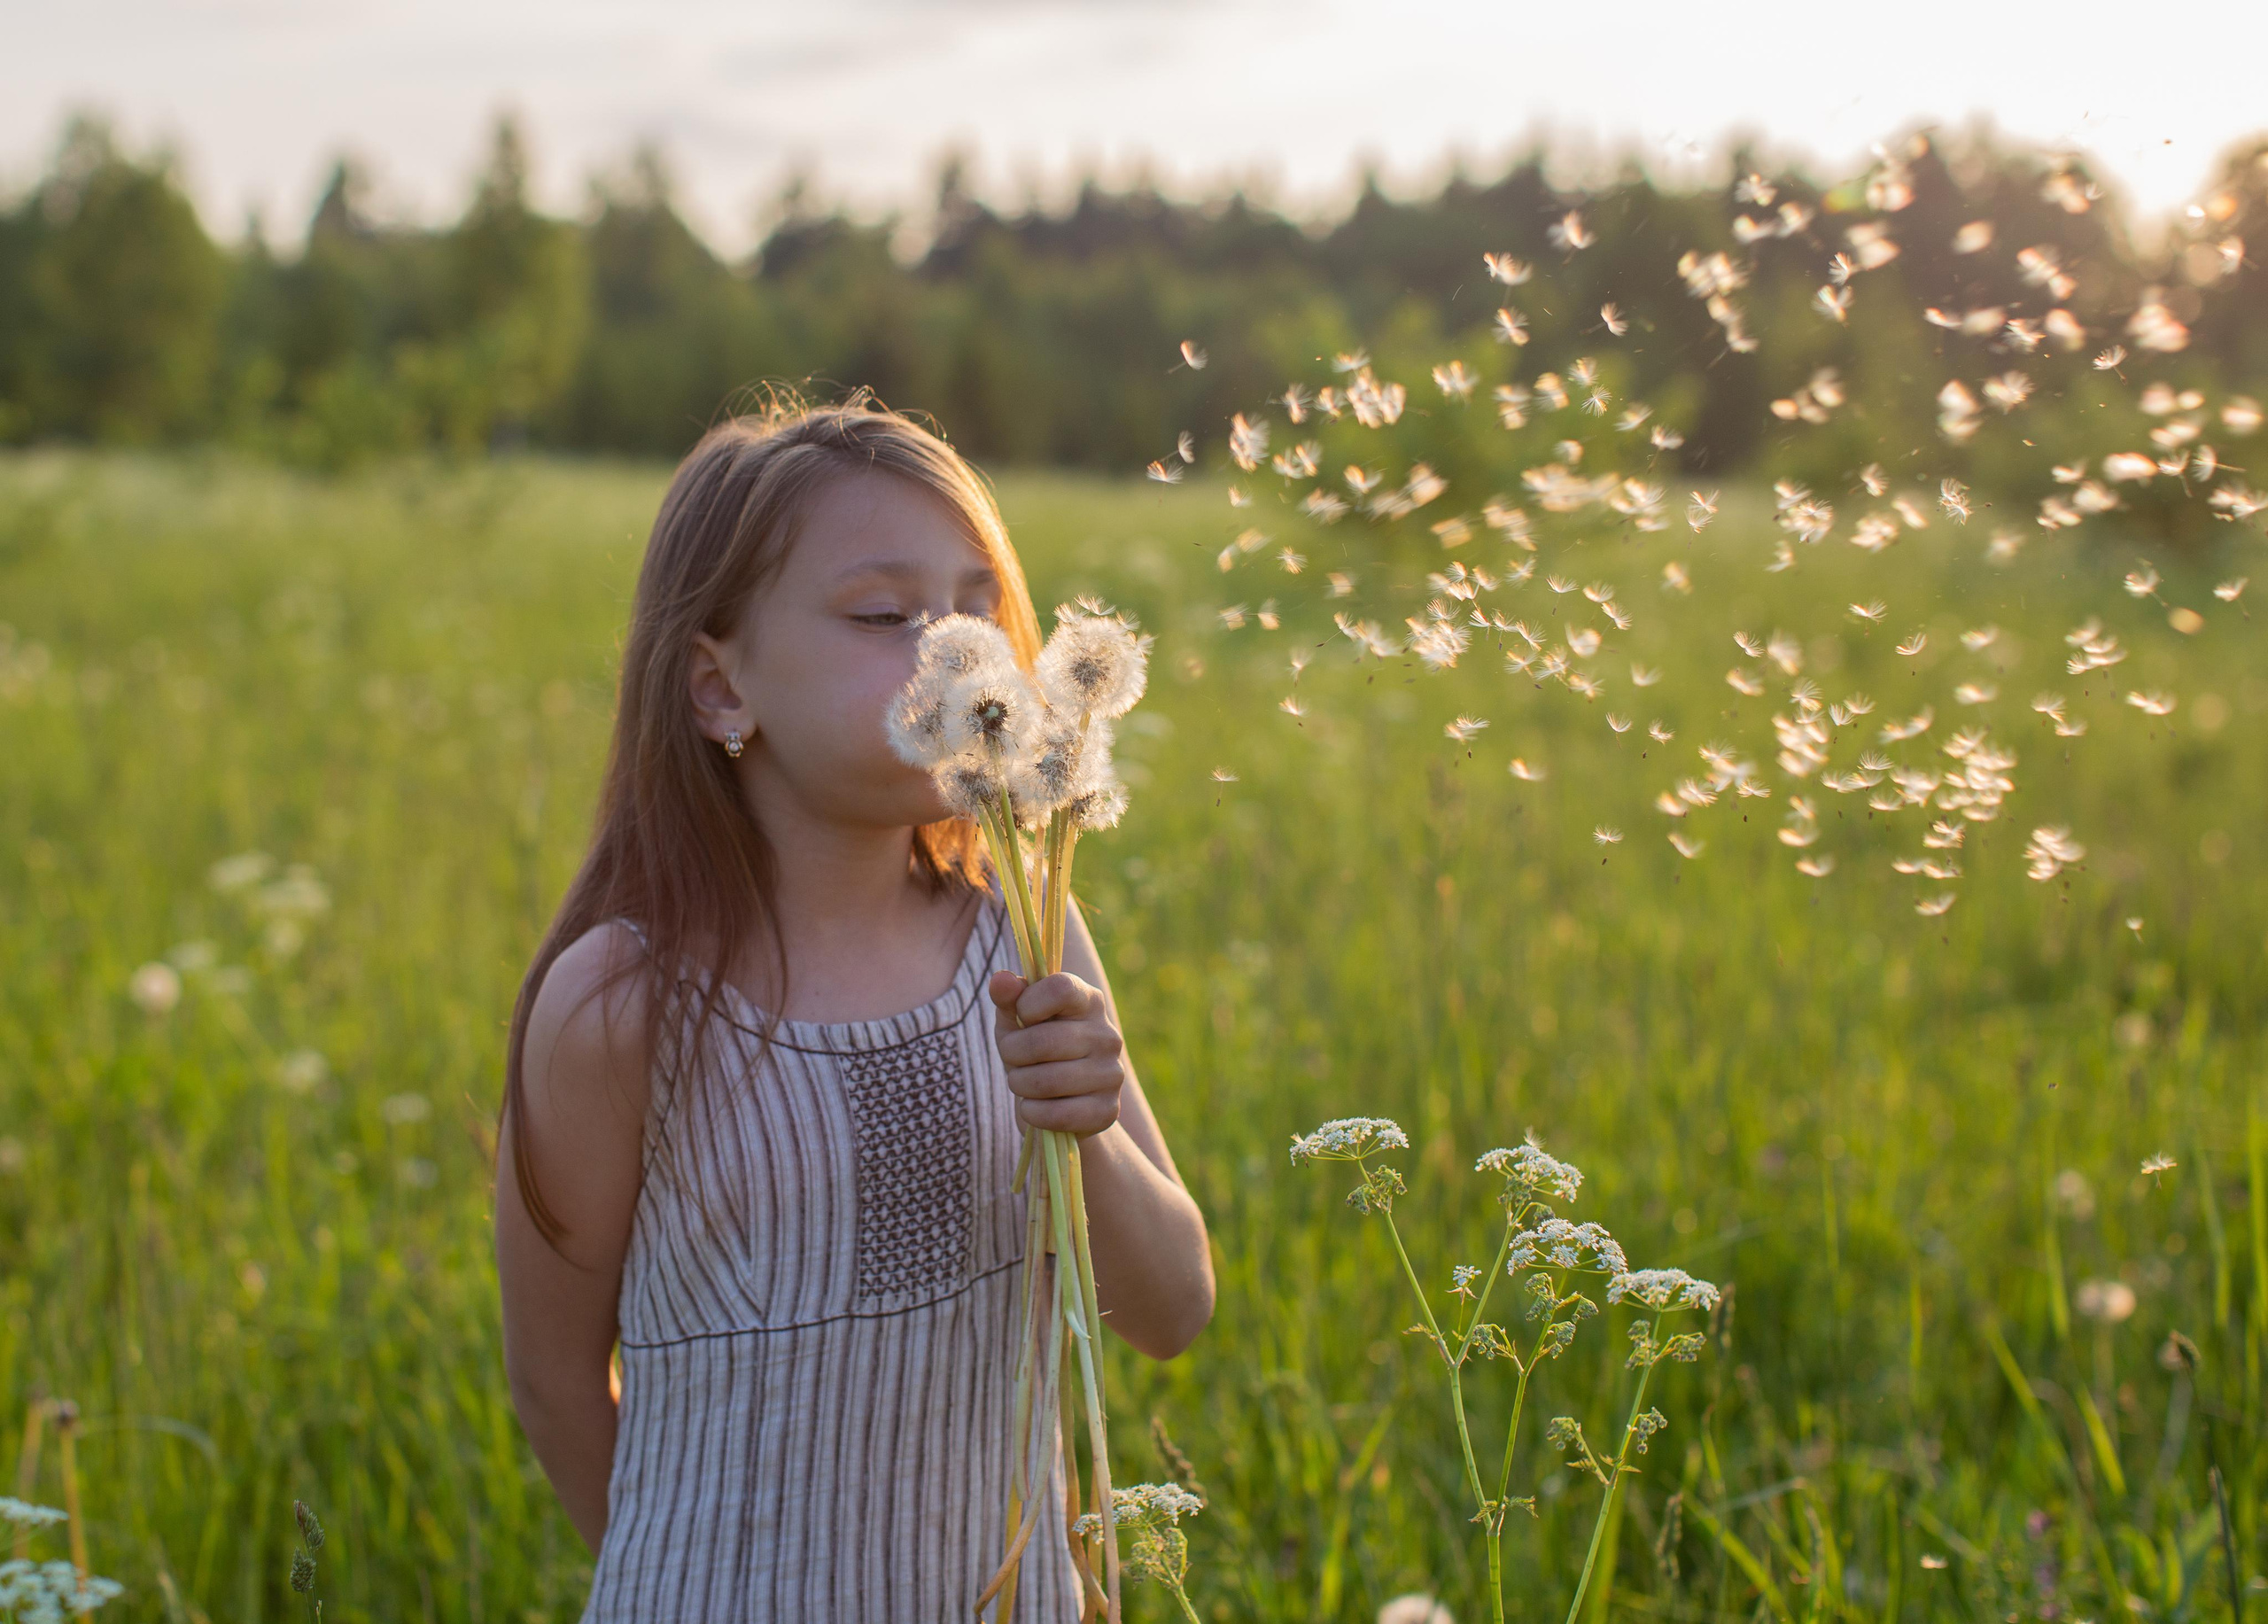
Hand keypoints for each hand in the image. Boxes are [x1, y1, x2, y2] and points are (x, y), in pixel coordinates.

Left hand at [987, 969, 1125, 1135]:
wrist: (1061, 1101)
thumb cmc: (1034, 1050)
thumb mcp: (1017, 1020)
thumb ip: (1008, 997)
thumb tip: (1000, 980)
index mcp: (1089, 1001)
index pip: (1060, 989)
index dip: (1028, 1004)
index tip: (1022, 1016)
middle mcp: (1107, 1035)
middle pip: (1043, 1042)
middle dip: (1012, 1053)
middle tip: (1012, 1058)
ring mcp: (1112, 1074)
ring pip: (1047, 1082)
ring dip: (1019, 1084)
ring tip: (1022, 1081)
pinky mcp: (1107, 1110)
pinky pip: (1057, 1115)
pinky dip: (1032, 1113)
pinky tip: (1034, 1107)